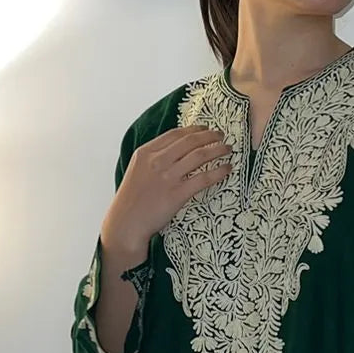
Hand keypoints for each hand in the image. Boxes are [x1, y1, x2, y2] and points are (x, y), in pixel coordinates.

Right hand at [101, 127, 231, 265]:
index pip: (175, 134)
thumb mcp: (137, 170)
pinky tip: (227, 169)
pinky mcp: (178, 194)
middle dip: (209, 136)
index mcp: (146, 153)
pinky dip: (219, 171)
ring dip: (217, 150)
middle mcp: (157, 161)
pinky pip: (203, 178)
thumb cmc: (131, 200)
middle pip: (190, 141)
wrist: (126, 223)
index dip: (194, 129)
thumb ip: (153, 158)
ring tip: (227, 149)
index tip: (205, 129)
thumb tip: (174, 150)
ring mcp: (168, 177)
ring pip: (199, 156)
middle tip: (221, 135)